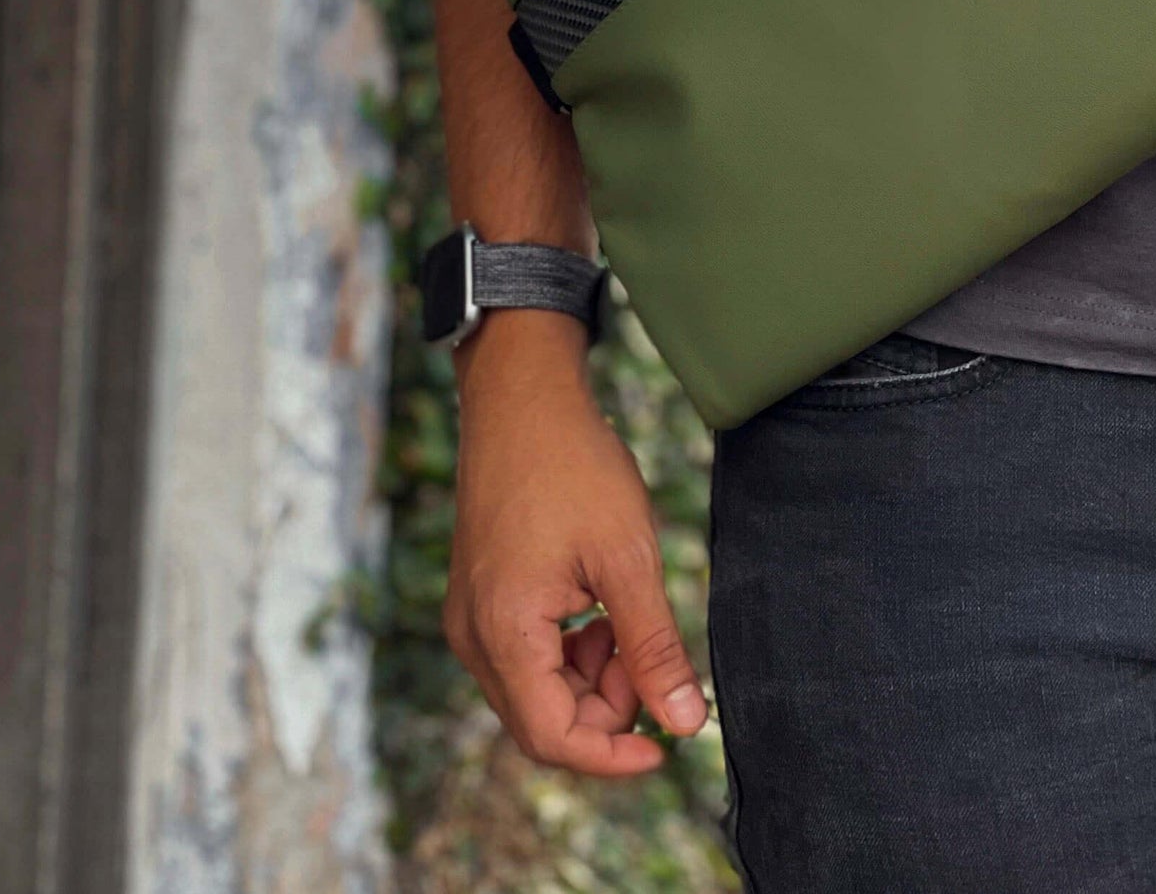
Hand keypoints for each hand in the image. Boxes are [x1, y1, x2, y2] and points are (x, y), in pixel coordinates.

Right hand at [443, 309, 708, 775]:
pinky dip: (569, 651)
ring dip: (590, 678)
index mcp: (503, 632)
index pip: (553, 739)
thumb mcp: (628, 556)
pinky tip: (600, 608)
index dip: (613, 757)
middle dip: (605, 710)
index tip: (666, 744)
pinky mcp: (478, 596)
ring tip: (627, 620)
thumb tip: (685, 723)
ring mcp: (470, 616)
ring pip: (534, 690)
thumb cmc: (574, 466)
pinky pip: (523, 655)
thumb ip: (654, 646)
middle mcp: (473, 635)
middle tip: (652, 661)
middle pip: (541, 722)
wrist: (522, 398)